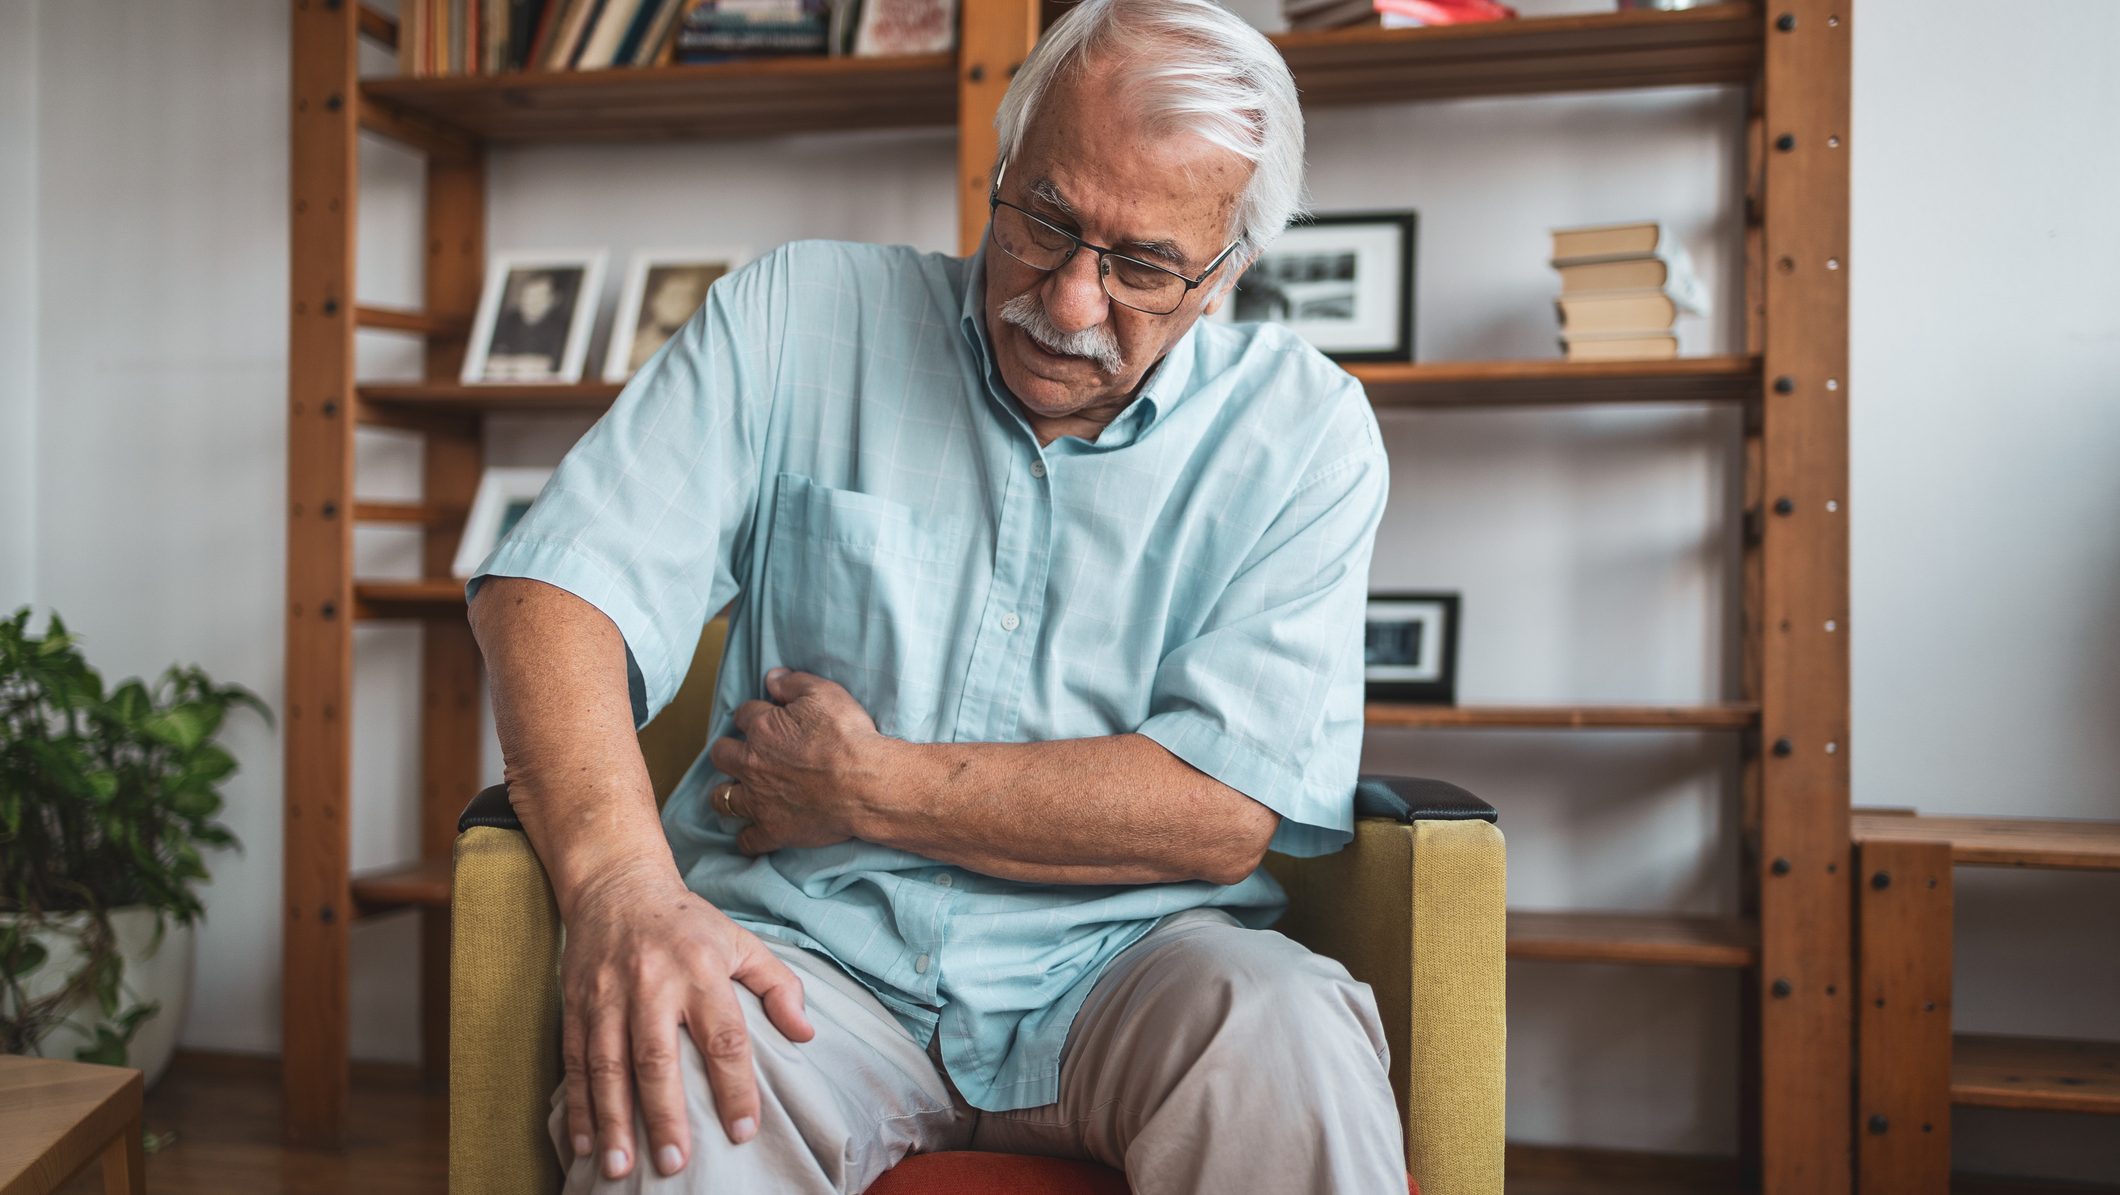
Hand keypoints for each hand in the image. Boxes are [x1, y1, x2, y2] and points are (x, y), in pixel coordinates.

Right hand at [559, 860, 814, 1180]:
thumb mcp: (741, 941)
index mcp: (701, 970)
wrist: (617, 885)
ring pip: (608, 1066)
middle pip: (657, 1057)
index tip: (743, 1131)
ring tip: (619, 1167)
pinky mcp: (576, 1004)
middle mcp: (652, 984)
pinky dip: (578, 1105)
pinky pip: (575, 1061)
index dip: (735, 1087)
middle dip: (664, 1114)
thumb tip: (806, 1034)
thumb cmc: (688, 922)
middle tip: (674, 1163)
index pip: (723, 1037)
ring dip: (613, 1121)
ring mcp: (608, 996)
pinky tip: (584, 1143)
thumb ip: (778, 985)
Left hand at [708, 667, 888, 855]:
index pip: (743, 715)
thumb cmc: (848, 737)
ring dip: (726, 793)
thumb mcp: (825, 694)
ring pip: (722, 798)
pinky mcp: (773, 830)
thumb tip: (772, 677)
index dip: (754, 715)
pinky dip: (748, 838)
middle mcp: (752, 764)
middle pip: (721, 755)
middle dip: (729, 751)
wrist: (866, 786)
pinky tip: (754, 833)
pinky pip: (747, 840)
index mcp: (763, 729)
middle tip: (746, 753)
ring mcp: (759, 800)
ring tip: (738, 791)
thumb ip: (794, 683)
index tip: (765, 719)